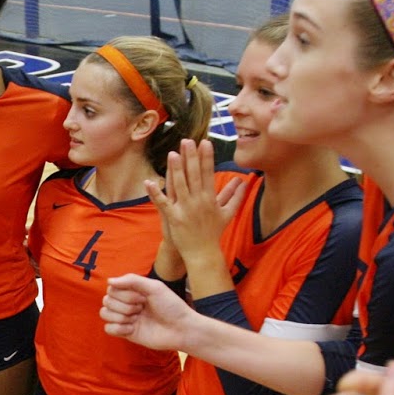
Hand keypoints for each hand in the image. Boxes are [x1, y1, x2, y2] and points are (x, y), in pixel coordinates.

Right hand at [101, 272, 197, 351]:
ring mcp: (126, 319)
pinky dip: (118, 328)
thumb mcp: (155, 287)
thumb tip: (109, 281)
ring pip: (104, 313)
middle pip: (106, 300)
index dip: (124, 294)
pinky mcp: (126, 333)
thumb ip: (132, 280)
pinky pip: (108, 329)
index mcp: (133, 291)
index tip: (142, 298)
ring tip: (136, 319)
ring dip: (120, 316)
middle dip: (124, 305)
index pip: (112, 289)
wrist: (181, 329)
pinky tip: (132, 329)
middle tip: (141, 309)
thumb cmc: (171, 307)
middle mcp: (127, 304)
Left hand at [145, 139, 238, 262]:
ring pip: (179, 185)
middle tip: (187, 140)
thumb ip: (235, 196)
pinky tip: (149, 182)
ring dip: (176, 169)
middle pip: (194, 175)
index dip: (206, 157)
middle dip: (191, 157)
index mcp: (210, 198)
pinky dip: (155, 193)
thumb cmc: (214, 232)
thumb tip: (244, 182)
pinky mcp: (174, 218)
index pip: (208, 173)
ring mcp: (186, 209)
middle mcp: (198, 201)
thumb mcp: (228, 213)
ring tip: (172, 153)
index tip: (205, 142)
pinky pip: (163, 203)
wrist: (203, 253)